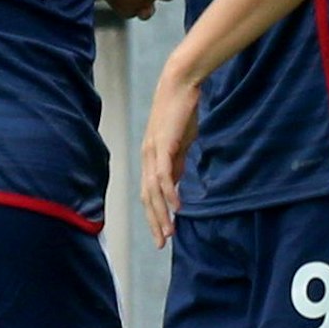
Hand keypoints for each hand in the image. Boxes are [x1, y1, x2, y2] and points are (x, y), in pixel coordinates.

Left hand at [140, 67, 200, 248]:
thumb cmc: (182, 111)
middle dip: (155, 222)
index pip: (149, 193)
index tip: (163, 233)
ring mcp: (153, 152)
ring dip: (162, 213)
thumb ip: (177, 162)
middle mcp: (147, 157)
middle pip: (147, 197)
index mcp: (150, 157)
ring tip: (169, 232)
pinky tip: (177, 208)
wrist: (181, 84)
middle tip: (162, 243)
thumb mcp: (180, 142)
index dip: (155, 215)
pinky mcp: (163, 145)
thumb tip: (177, 182)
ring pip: (154, 191)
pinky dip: (170, 193)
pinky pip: (164, 175)